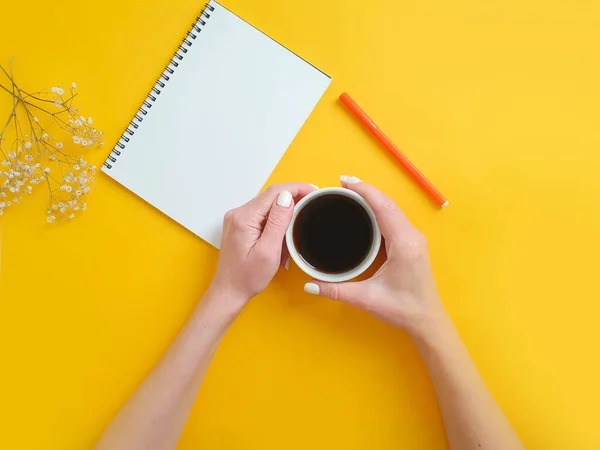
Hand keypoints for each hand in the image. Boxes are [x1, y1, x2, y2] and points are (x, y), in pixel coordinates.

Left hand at [210, 183, 315, 306]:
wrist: (229, 291)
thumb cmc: (247, 277)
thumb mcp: (268, 251)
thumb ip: (278, 222)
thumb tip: (286, 197)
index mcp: (244, 218)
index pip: (274, 192)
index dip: (296, 188)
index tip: (314, 191)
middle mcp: (238, 214)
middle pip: (271, 195)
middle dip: (293, 198)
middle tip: (312, 204)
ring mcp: (238, 219)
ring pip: (267, 204)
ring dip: (285, 210)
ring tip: (300, 219)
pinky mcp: (240, 225)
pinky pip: (262, 214)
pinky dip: (276, 219)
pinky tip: (285, 229)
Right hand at [304, 177, 445, 337]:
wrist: (427, 320)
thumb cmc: (402, 309)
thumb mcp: (367, 299)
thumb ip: (336, 291)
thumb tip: (309, 286)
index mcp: (403, 243)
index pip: (383, 207)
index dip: (364, 191)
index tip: (345, 181)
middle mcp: (411, 236)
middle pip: (388, 203)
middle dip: (365, 190)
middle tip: (342, 184)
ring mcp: (413, 238)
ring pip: (392, 209)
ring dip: (373, 198)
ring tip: (350, 193)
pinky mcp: (411, 243)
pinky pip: (394, 218)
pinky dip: (379, 209)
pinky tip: (366, 210)